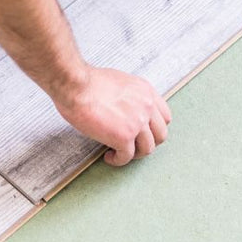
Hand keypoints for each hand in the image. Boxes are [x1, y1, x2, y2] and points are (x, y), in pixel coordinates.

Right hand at [54, 66, 172, 166]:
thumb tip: (125, 109)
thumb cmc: (88, 82)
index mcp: (146, 92)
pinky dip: (118, 160)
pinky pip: (127, 156)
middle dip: (147, 143)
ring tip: (119, 153)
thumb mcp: (120, 82)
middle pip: (160, 135)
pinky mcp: (124, 137)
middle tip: (132, 146)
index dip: (154, 128)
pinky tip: (109, 157)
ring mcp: (137, 123)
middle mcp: (147, 107)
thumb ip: (130, 96)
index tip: (142, 133)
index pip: (164, 117)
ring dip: (134, 154)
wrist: (76, 85)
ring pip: (147, 149)